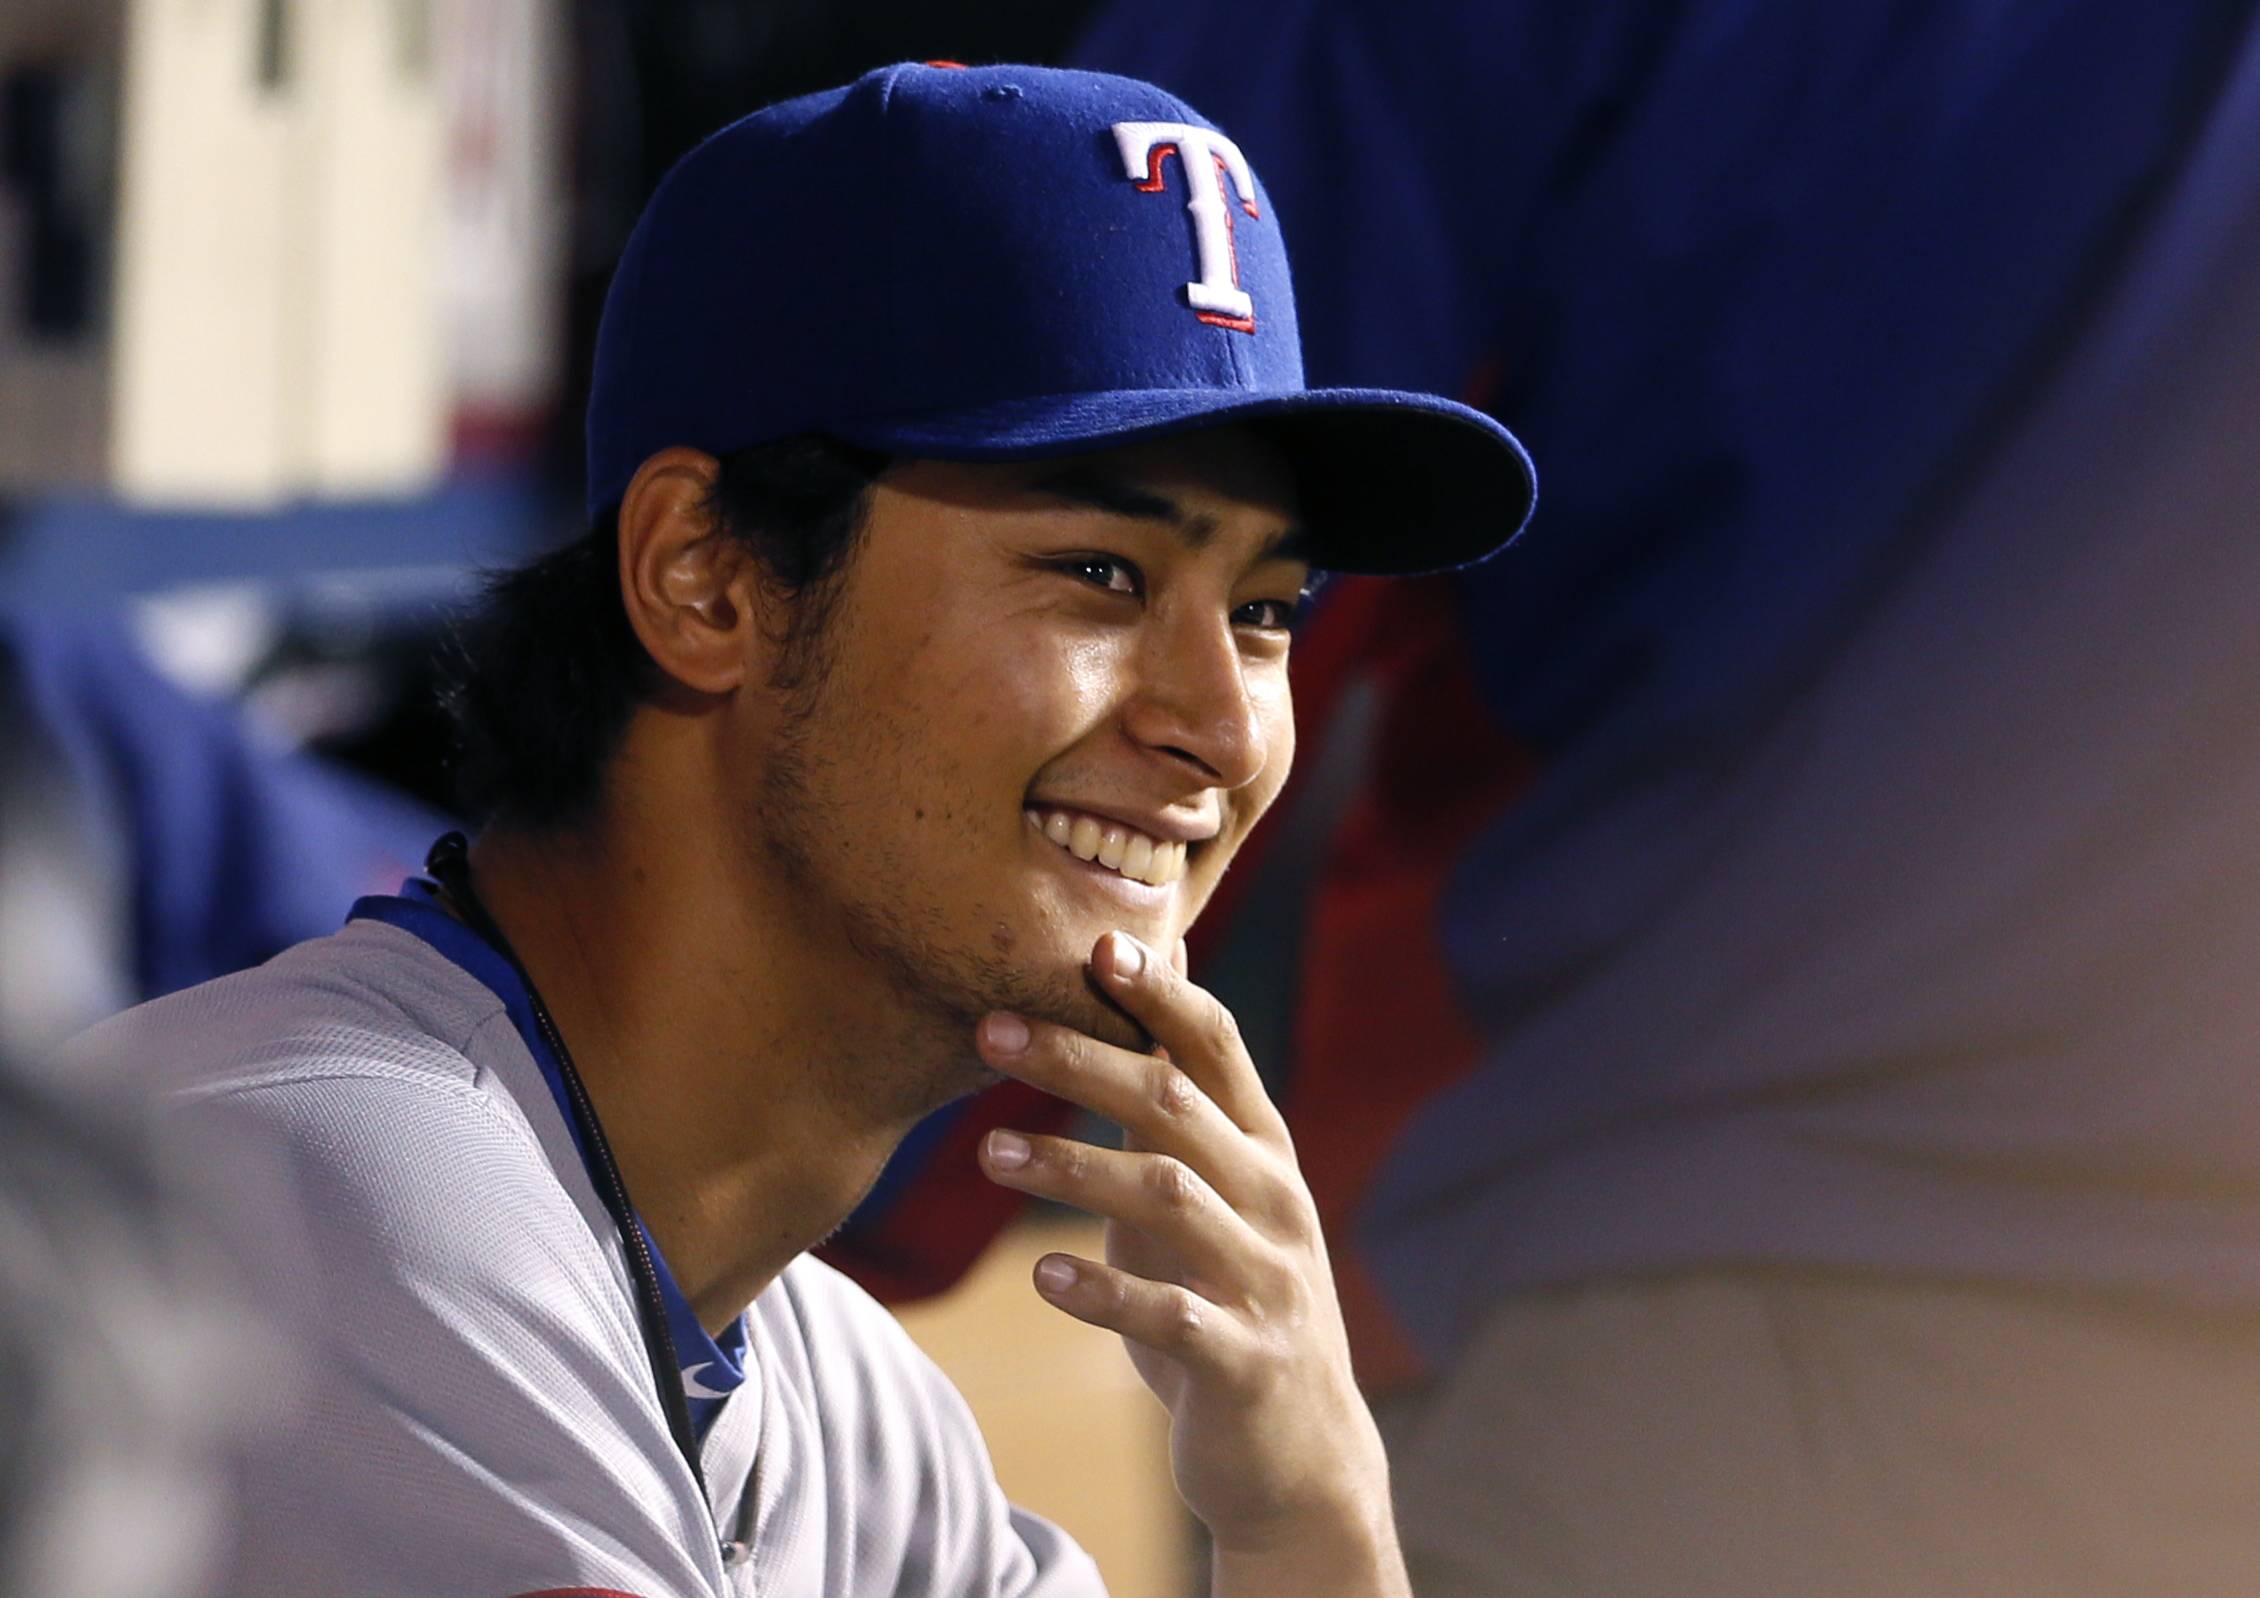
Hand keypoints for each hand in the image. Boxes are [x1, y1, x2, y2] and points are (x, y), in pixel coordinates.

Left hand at [975, 932, 1403, 1590]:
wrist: (1301, 1454)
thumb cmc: (1231, 1298)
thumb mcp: (1215, 1195)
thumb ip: (1181, 1106)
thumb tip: (1134, 988)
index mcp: (1264, 1149)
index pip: (1219, 1046)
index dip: (1161, 993)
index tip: (1094, 946)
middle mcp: (1274, 1200)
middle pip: (1176, 1107)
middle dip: (1081, 1060)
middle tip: (989, 1031)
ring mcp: (1266, 1279)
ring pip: (1168, 1198)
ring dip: (1072, 1168)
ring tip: (988, 1153)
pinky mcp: (1244, 1359)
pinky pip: (1171, 1315)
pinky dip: (1104, 1290)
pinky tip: (1041, 1276)